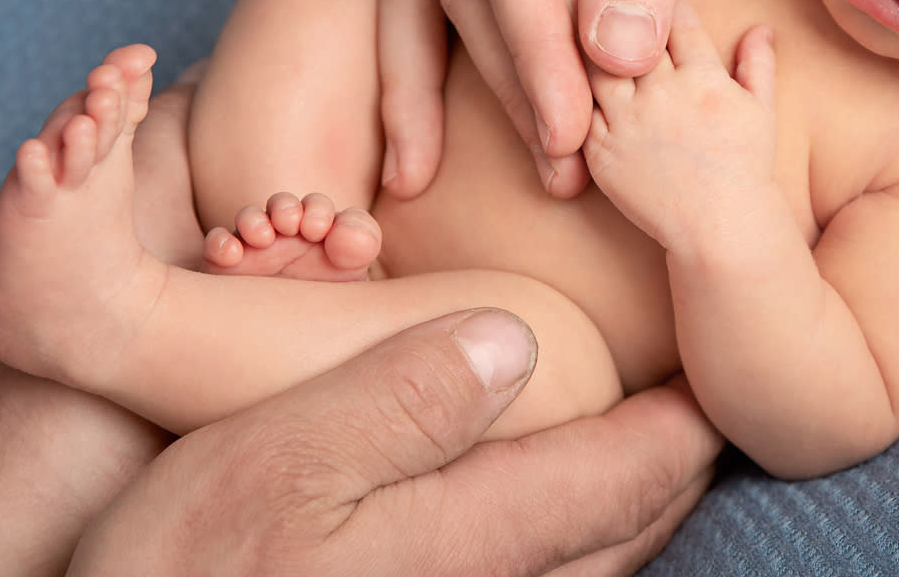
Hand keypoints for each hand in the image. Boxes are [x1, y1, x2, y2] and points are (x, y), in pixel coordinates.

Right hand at [69, 310, 720, 576]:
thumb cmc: (182, 571)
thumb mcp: (276, 458)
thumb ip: (404, 397)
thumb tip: (518, 343)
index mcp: (465, 541)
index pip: (613, 479)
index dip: (676, 430)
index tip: (716, 389)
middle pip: (619, 538)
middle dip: (669, 478)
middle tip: (699, 422)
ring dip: (630, 523)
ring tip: (645, 472)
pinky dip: (576, 562)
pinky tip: (554, 540)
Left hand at [583, 0, 777, 255]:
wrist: (718, 229)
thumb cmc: (744, 169)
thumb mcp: (761, 112)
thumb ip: (757, 65)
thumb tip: (761, 27)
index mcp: (705, 77)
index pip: (675, 17)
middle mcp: (664, 94)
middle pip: (627, 31)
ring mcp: (628, 123)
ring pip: (592, 63)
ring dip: (573, 31)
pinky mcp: (600, 151)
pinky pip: (574, 109)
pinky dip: (559, 82)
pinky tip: (547, 59)